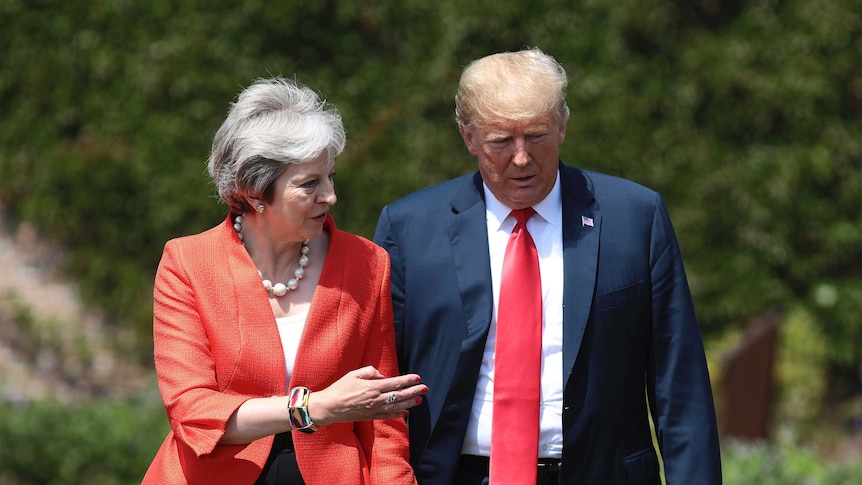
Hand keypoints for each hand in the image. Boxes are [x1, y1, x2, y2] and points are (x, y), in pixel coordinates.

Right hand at [307, 366, 426, 426]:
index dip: (407, 380)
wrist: (329, 407)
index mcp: (372, 387)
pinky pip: (387, 416)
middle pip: (399, 395)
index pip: (395, 383)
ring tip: (419, 399)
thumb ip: (370, 372)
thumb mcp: (353, 374)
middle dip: (413, 391)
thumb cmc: (340, 388)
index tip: (417, 378)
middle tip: (425, 388)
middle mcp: (376, 399)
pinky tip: (406, 412)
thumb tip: (383, 376)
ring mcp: (374, 409)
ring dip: (410, 403)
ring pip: (396, 407)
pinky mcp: (370, 417)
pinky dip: (398, 414)